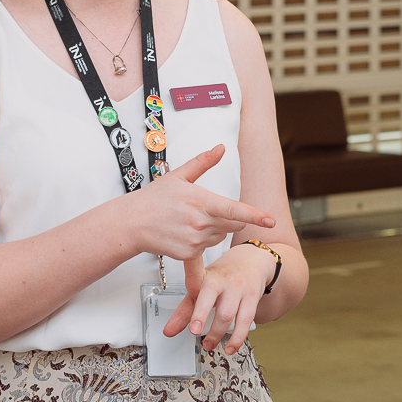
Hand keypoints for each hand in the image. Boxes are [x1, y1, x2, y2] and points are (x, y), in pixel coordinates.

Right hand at [129, 146, 274, 264]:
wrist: (131, 223)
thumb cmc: (154, 199)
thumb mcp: (178, 176)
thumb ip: (203, 162)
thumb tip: (220, 148)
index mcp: (201, 201)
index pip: (234, 209)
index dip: (255, 216)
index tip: (270, 219)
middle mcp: (200, 223)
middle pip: (232, 224)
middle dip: (228, 218)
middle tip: (205, 209)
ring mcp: (194, 240)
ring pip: (220, 236)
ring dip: (213, 229)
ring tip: (189, 220)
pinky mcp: (188, 254)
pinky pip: (205, 248)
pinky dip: (200, 241)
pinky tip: (183, 232)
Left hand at [164, 243, 278, 353]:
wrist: (250, 262)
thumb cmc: (222, 276)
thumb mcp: (201, 288)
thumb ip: (185, 310)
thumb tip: (169, 331)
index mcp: (205, 276)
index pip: (193, 278)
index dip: (187, 282)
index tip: (184, 291)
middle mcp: (222, 280)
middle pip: (210, 296)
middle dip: (201, 314)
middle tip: (194, 331)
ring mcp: (238, 288)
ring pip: (227, 313)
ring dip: (216, 333)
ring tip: (208, 344)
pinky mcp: (252, 298)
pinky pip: (245, 321)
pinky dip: (236, 338)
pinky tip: (230, 347)